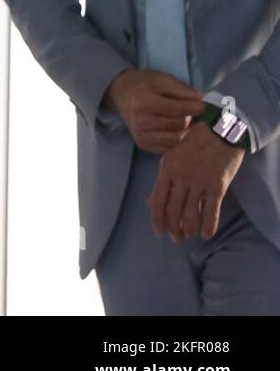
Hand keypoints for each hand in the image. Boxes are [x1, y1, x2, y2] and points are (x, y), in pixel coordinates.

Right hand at [103, 69, 202, 153]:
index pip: (177, 109)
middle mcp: (141, 122)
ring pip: (177, 139)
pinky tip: (180, 131)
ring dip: (187, 131)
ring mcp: (141, 135)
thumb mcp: (162, 79)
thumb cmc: (143, 84)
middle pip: (179, 125)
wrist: (120, 93)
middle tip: (198, 113)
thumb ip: (183, 90)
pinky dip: (178, 140)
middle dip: (193, 118)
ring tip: (190, 122)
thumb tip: (205, 100)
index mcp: (144, 103)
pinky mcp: (143, 144)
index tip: (208, 106)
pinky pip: (170, 148)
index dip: (196, 108)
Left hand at [148, 120, 244, 241]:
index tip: (159, 231)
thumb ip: (163, 179)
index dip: (157, 218)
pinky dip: (208, 224)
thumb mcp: (172, 156)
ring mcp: (199, 182)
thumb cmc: (195, 143)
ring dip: (189, 228)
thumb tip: (150, 201)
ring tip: (188, 235)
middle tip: (175, 239)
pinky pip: (211, 210)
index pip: (157, 199)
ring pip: (191, 212)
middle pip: (173, 209)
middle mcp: (181, 177)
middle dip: (173, 227)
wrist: (220, 131)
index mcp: (167, 169)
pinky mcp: (217, 185)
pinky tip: (206, 234)